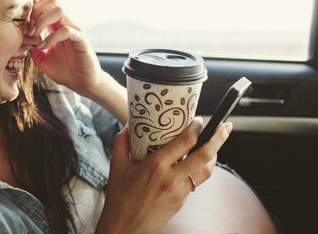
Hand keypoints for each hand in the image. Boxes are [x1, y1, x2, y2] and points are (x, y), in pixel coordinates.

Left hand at [27, 0, 103, 96]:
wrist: (82, 84)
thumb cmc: (65, 71)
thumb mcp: (43, 61)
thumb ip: (33, 50)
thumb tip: (23, 42)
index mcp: (58, 26)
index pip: (46, 5)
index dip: (33, 12)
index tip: (26, 28)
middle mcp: (68, 24)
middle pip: (53, 1)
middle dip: (37, 13)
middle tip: (30, 30)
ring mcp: (76, 31)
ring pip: (59, 10)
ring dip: (43, 22)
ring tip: (36, 38)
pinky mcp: (82, 41)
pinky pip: (66, 30)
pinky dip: (52, 37)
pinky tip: (44, 47)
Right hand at [96, 118, 231, 233]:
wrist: (125, 227)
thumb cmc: (119, 197)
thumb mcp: (117, 166)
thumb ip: (122, 142)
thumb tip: (129, 125)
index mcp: (155, 165)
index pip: (185, 142)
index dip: (196, 128)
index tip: (198, 119)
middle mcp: (171, 178)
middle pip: (204, 155)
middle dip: (219, 138)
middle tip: (226, 126)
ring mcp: (180, 191)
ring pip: (207, 170)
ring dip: (215, 155)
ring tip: (217, 143)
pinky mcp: (182, 200)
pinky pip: (197, 181)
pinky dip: (201, 168)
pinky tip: (199, 161)